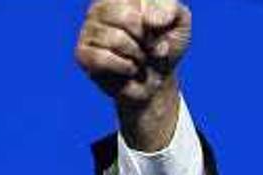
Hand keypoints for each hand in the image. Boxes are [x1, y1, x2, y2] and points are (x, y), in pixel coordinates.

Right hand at [75, 0, 192, 149]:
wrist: (159, 79)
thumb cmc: (166, 45)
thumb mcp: (180, 22)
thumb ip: (169, 7)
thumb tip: (147, 19)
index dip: (155, 20)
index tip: (159, 28)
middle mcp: (100, 6)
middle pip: (126, 17)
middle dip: (147, 39)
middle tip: (151, 47)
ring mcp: (88, 29)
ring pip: (116, 39)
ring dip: (138, 56)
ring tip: (140, 59)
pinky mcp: (82, 53)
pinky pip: (102, 58)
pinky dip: (125, 67)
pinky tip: (129, 69)